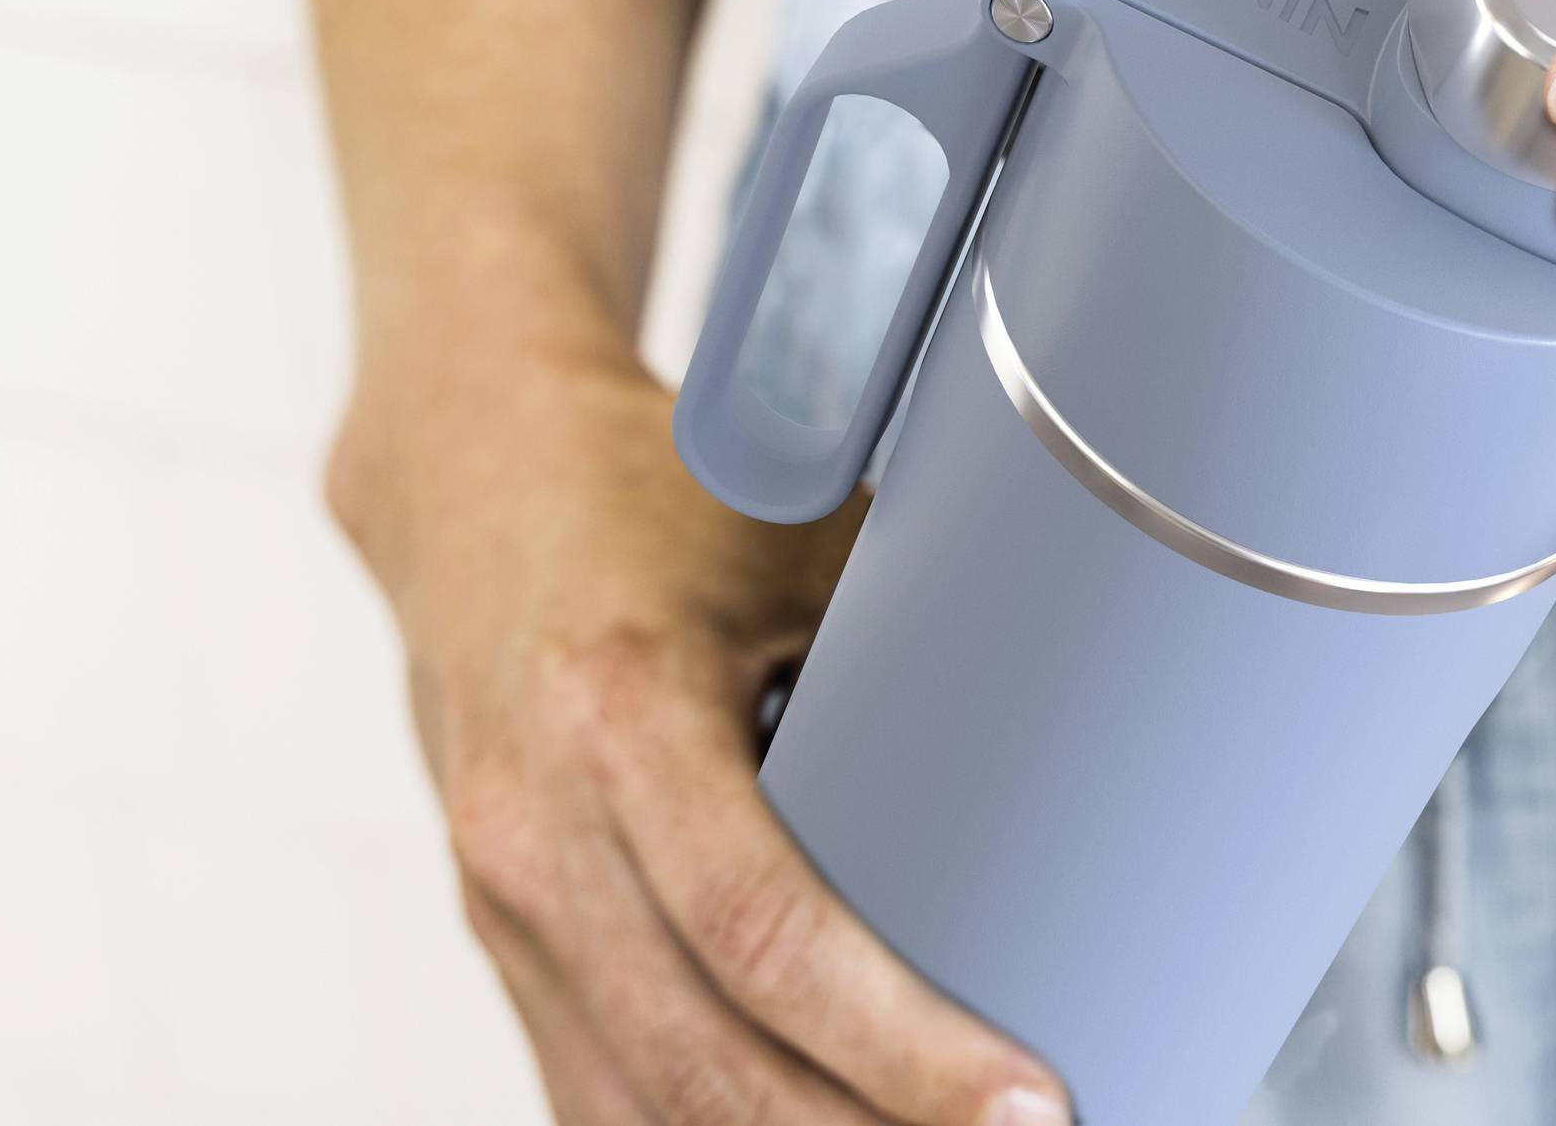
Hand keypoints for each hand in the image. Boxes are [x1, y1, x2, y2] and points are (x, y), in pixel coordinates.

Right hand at [326, 345, 1068, 1125]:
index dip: (900, 1044)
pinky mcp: (502, 950)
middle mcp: (538, 832)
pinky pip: (598, 1092)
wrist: (472, 491)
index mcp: (619, 715)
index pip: (764, 931)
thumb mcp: (804, 546)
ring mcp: (502, 909)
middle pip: (707, 1064)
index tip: (1025, 1103)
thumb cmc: (657, 502)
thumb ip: (914, 662)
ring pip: (646, 1108)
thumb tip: (1083, 767)